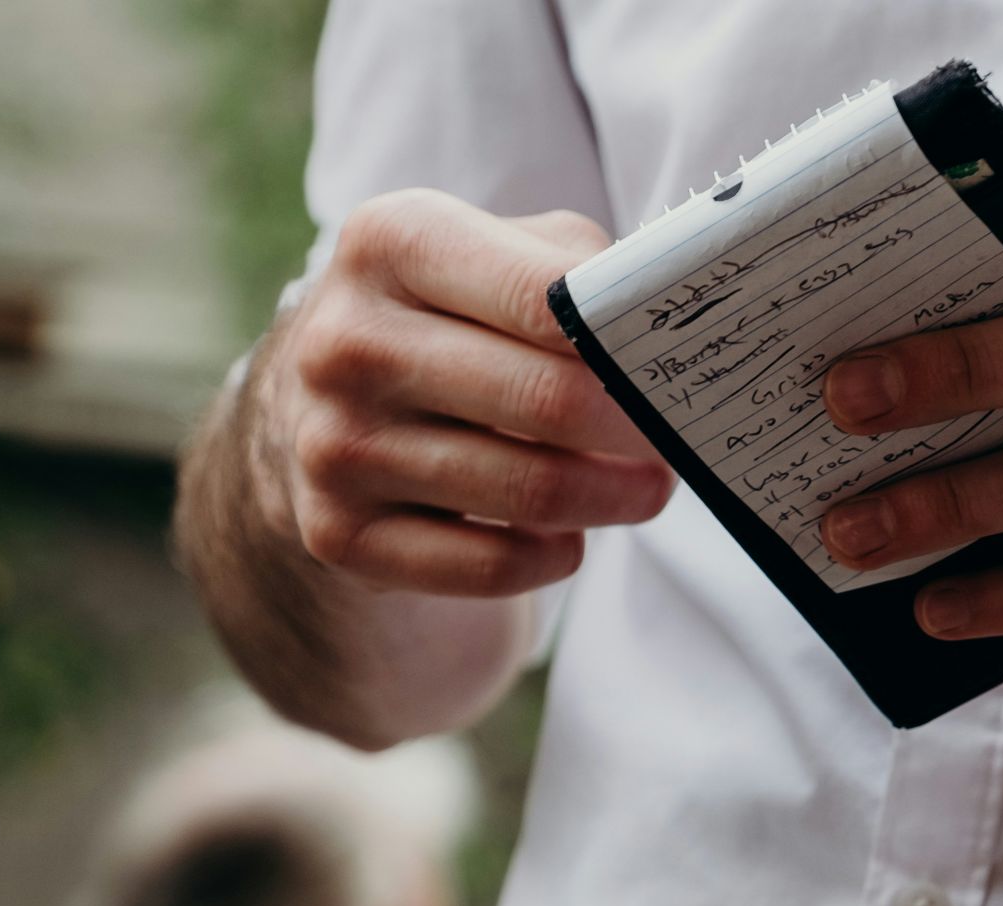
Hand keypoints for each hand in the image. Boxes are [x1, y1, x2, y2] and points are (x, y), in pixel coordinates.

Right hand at [251, 189, 674, 597]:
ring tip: (646, 489)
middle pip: (547, 401)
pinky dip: (550, 558)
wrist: (321, 401)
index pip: (545, 296)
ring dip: (612, 499)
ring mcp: (332, 442)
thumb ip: (584, 270)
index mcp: (392, 242)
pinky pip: (486, 566)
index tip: (678, 368)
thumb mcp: (501, 252)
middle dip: (638, 430)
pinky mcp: (336, 532)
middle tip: (681, 441)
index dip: (629, 341)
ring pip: (528, 491)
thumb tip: (670, 319)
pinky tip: (568, 539)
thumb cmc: (452, 314)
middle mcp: (347, 341)